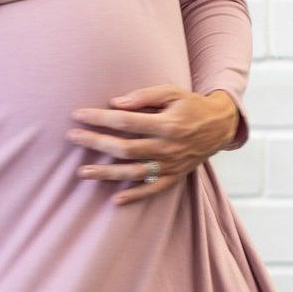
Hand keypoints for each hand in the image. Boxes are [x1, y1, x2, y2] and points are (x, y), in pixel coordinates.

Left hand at [66, 84, 238, 205]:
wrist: (220, 126)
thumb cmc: (191, 105)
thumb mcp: (172, 92)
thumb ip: (144, 96)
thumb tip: (115, 103)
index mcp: (166, 124)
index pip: (125, 121)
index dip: (100, 118)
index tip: (78, 115)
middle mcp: (168, 147)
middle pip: (124, 148)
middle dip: (96, 142)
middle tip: (72, 137)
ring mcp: (171, 165)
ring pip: (133, 172)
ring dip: (106, 173)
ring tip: (82, 172)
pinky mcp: (174, 177)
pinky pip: (152, 190)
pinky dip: (134, 196)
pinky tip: (114, 199)